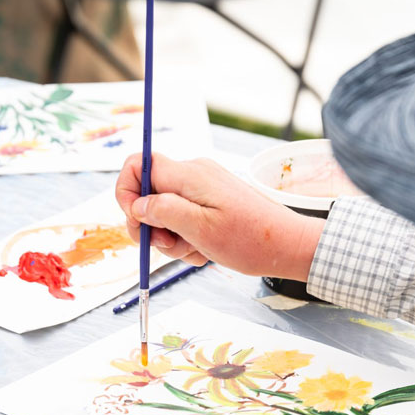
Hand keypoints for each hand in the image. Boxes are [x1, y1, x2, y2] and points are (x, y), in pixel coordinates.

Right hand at [115, 153, 324, 280]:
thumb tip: (137, 205)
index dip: (126, 191)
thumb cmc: (250, 239)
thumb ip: (163, 212)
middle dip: (151, 226)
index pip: (138, 164)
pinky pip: (184, 219)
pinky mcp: (211, 202)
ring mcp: (203, 189)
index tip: (135, 221)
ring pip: (165, 212)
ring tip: (196, 251)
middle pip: (149, 194)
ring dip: (172, 238)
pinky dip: (187, 238)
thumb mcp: (200, 230)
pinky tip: (205, 250)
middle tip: (170, 247)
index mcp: (188, 176)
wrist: (288, 245)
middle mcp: (193, 175)